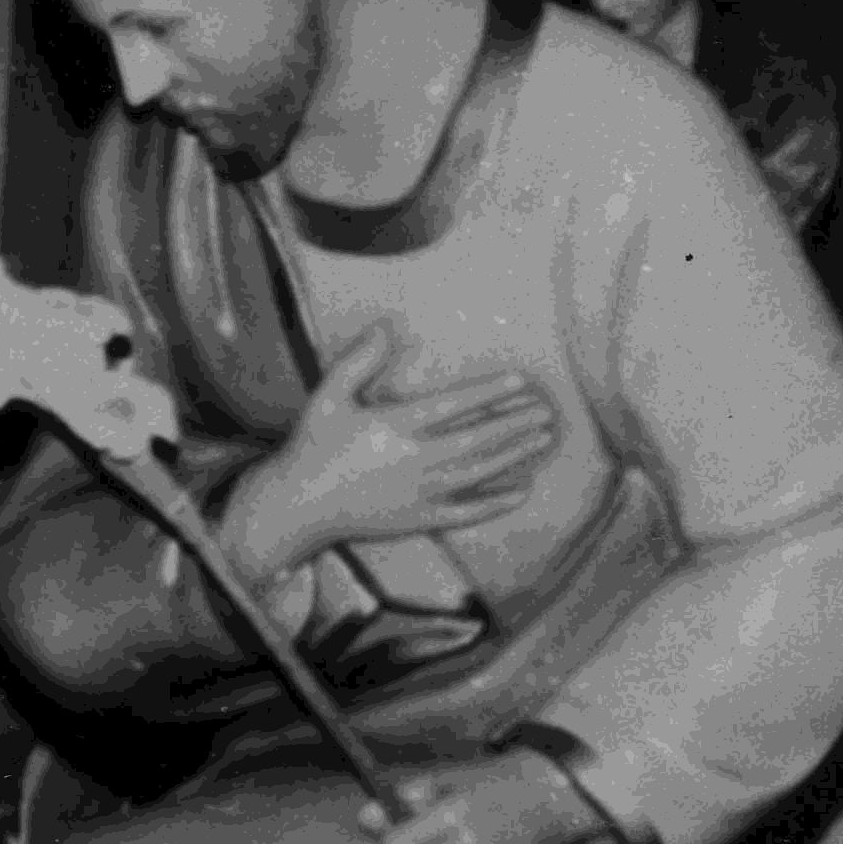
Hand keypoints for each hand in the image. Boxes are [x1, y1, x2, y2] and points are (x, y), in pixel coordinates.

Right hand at [220, 321, 557, 580]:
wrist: (297, 506)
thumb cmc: (312, 446)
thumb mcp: (328, 396)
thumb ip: (359, 360)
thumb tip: (388, 325)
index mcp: (393, 427)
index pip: (452, 406)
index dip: (489, 392)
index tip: (520, 382)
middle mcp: (413, 460)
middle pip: (476, 439)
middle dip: (514, 424)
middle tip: (546, 411)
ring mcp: (419, 493)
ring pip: (478, 472)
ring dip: (513, 455)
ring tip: (542, 439)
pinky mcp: (419, 518)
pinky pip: (466, 512)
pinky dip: (495, 504)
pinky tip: (521, 492)